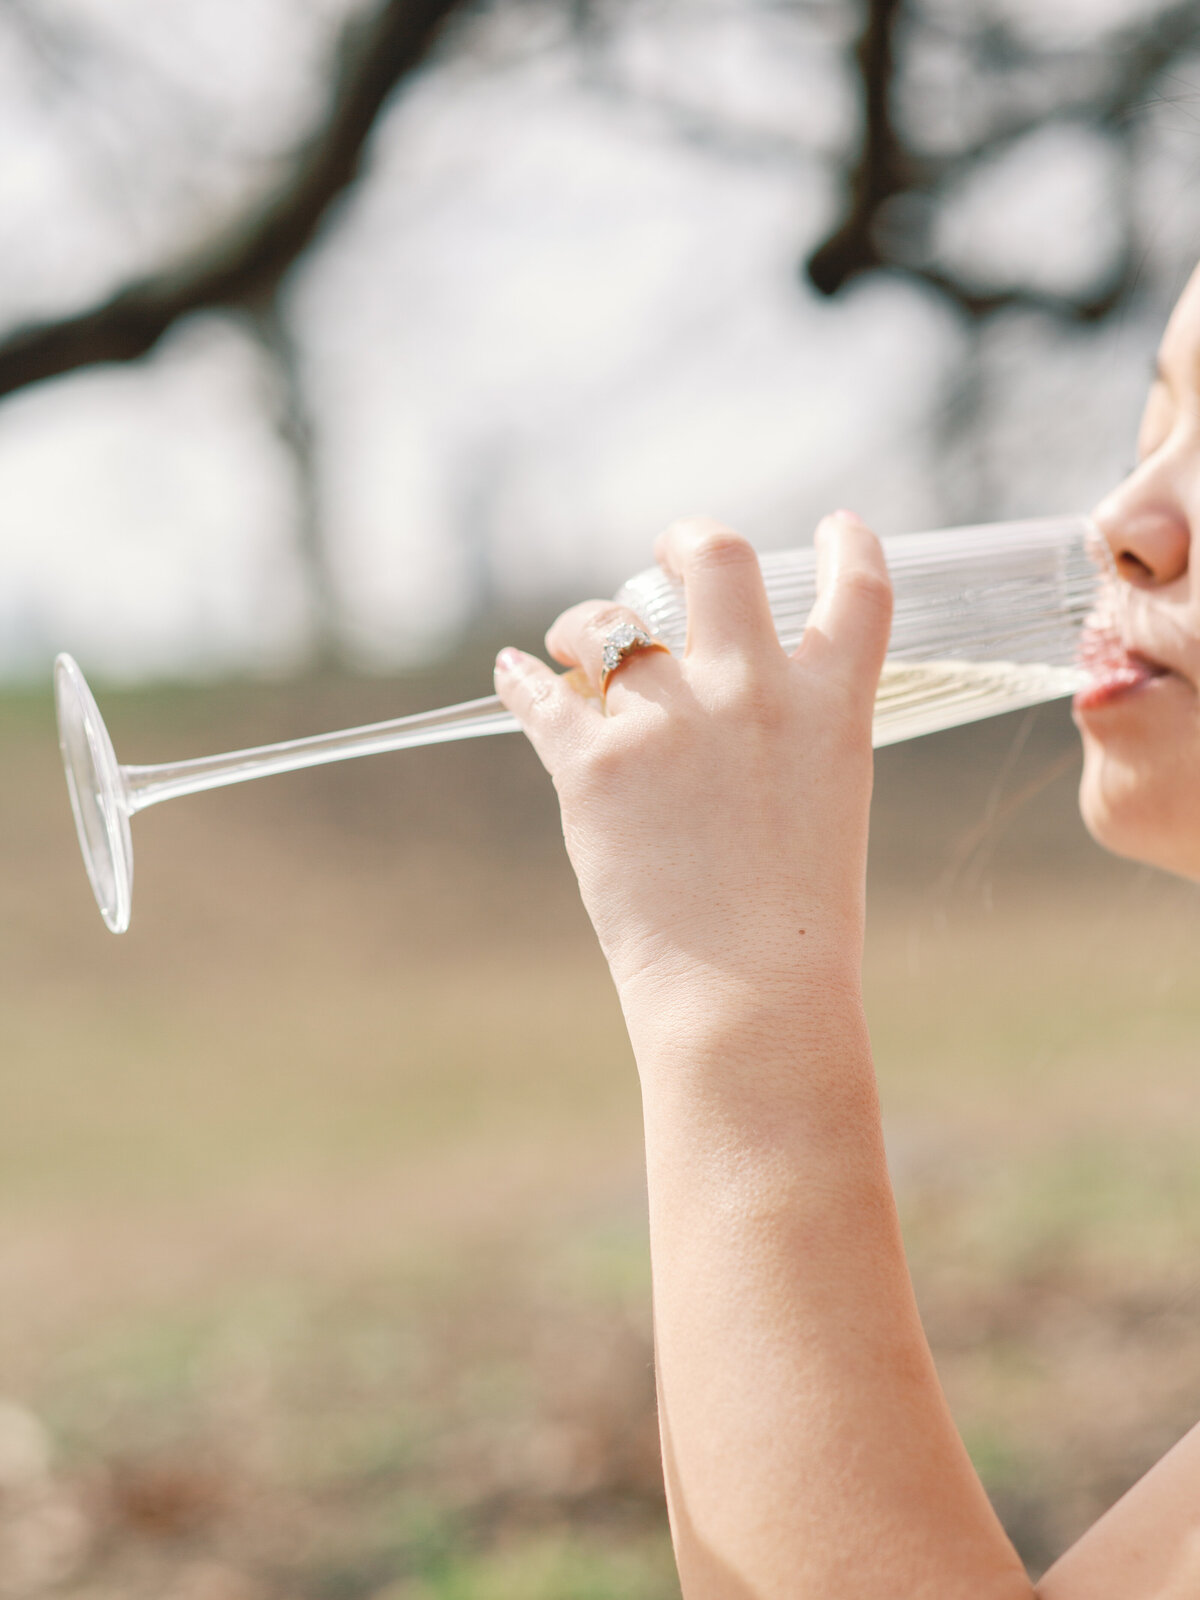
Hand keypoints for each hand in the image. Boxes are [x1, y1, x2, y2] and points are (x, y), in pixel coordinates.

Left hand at [494, 513, 891, 1013]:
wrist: (747, 995)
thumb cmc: (796, 928)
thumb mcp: (823, 810)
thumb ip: (787, 742)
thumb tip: (723, 713)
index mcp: (829, 708)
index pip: (859, 595)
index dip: (852, 548)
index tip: (838, 527)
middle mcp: (751, 692)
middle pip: (719, 560)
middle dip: (689, 540)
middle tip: (670, 551)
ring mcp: (672, 721)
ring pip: (609, 622)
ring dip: (586, 625)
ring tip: (573, 645)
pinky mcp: (597, 763)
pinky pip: (540, 696)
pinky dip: (521, 680)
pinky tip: (513, 673)